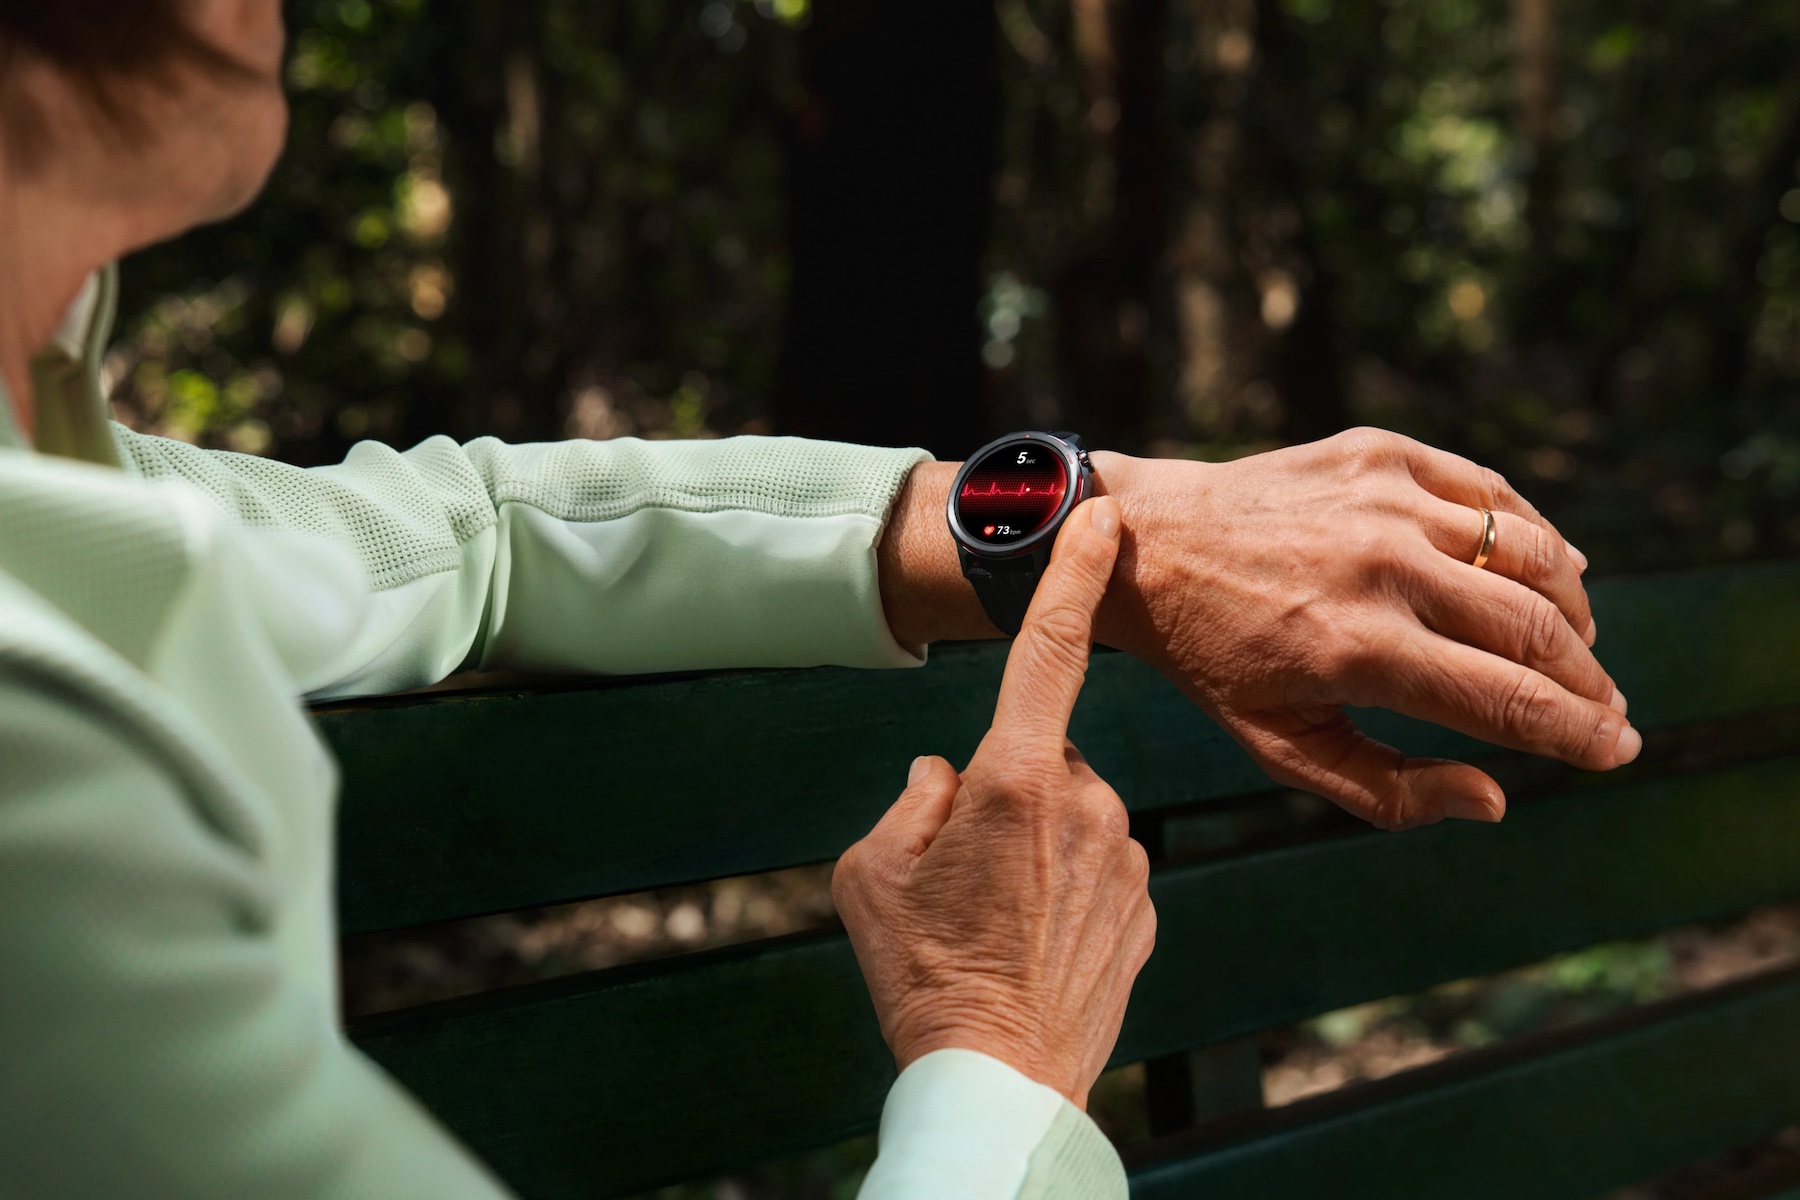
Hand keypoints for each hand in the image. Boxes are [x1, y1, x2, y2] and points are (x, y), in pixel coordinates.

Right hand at [836, 496, 1155, 1107]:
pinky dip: (1069, 890)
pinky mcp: (1145, 907)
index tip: (1097, 516)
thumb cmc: (920, 973)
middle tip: (966, 871)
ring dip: (1040, 844)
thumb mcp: (870, 873)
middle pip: (1044, 756)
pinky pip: (1100, 868)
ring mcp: (1124, 858)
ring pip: (1076, 815)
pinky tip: (1035, 942)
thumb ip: (910, 801)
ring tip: (997, 918)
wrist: (997, 1081)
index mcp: (1014, 779)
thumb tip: (944, 778)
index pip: (1049, 651)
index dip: (1070, 575)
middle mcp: (1087, 804)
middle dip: (1008, 790)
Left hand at [1090, 428, 1635, 828]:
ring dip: (1572, 608)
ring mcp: (1383, 501)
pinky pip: (1490, 493)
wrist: (1147, 546)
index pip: (1510, 699)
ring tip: (1575, 648)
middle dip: (1590, 679)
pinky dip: (1532, 534)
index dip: (1580, 732)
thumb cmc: (1214, 659)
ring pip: (1531, 552)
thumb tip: (1496, 801)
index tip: (1619, 750)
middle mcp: (1379, 567)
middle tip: (1608, 709)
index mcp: (1357, 650)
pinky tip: (1546, 570)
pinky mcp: (1379, 454)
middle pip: (1538, 628)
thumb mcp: (1281, 746)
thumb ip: (1389, 791)